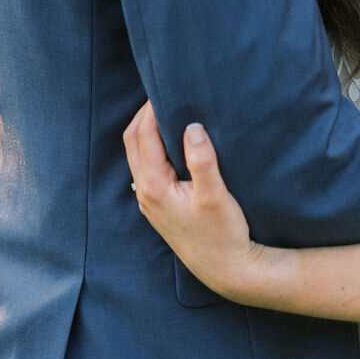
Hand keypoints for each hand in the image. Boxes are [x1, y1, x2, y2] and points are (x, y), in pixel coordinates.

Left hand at [122, 102, 275, 302]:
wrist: (226, 270)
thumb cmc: (223, 234)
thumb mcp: (215, 196)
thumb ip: (202, 160)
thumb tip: (192, 126)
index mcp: (154, 186)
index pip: (143, 135)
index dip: (151, 109)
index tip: (166, 88)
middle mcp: (145, 192)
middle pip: (133, 142)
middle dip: (144, 115)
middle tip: (164, 93)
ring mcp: (150, 201)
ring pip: (138, 155)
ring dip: (147, 130)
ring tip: (168, 111)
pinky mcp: (159, 206)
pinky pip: (147, 166)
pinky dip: (153, 146)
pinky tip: (172, 141)